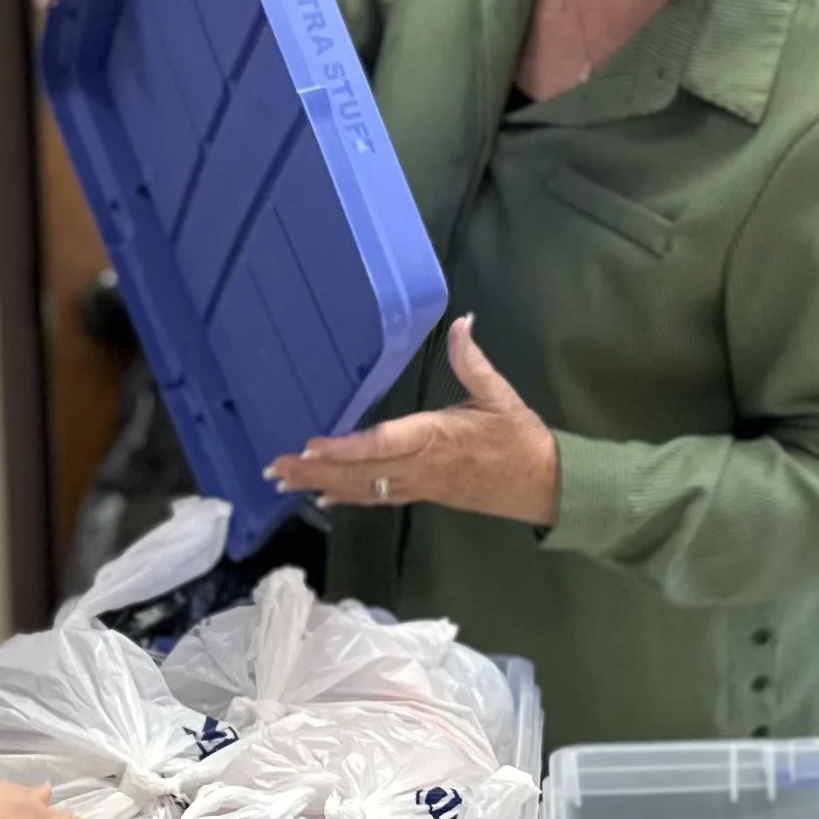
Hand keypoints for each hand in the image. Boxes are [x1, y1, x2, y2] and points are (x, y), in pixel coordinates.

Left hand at [268, 316, 561, 527]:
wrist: (544, 485)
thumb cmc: (519, 438)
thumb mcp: (498, 394)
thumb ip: (471, 359)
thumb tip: (461, 321)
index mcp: (434, 437)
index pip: (380, 444)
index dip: (343, 449)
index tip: (310, 447)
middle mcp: (419, 466)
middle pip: (358, 472)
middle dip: (314, 472)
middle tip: (274, 469)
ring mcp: (418, 485)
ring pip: (362, 488)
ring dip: (321, 485)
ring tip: (283, 482)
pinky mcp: (422, 495)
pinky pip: (377, 497)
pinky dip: (347, 497)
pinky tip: (321, 497)